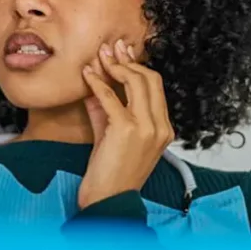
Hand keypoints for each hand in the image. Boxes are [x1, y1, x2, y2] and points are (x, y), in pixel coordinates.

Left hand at [77, 39, 174, 209]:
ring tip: (100, 56)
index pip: (156, 87)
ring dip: (115, 66)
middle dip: (129, 60)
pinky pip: (111, 97)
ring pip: (136, 82)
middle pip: (150, 79)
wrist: (107, 201)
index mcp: (164, 129)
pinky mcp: (127, 130)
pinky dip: (97, 82)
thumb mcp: (111, 135)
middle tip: (112, 48)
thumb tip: (94, 81)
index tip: (122, 55)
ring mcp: (147, 128)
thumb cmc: (110, 173)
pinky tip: (86, 74)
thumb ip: (106, 108)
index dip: (138, 67)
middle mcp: (160, 127)